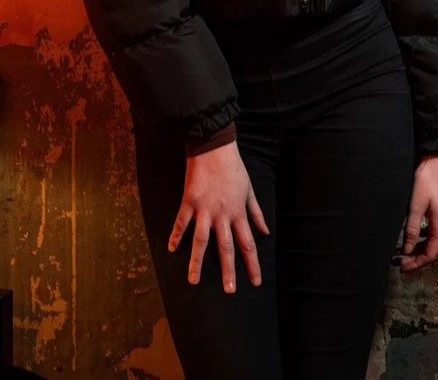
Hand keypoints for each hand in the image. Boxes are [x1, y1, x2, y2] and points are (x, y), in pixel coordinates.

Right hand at [167, 142, 269, 292]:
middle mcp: (222, 215)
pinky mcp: (189, 201)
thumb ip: (256, 213)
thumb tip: (265, 232)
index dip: (252, 264)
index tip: (256, 282)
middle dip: (228, 270)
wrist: (213, 147)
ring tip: (193, 281)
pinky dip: (176, 235)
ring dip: (197, 262)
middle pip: (226, 247)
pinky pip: (182, 222)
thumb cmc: (233, 168)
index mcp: (238, 213)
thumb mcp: (249, 190)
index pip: (248, 244)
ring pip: (201, 240)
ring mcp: (204, 209)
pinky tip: (172, 249)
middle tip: (229, 290)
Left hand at [398, 155, 437, 270]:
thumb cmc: (426, 180)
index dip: (416, 263)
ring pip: (432, 240)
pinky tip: (411, 235)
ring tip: (403, 250)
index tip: (402, 267)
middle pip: (432, 248)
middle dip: (416, 256)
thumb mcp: (416, 205)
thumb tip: (407, 249)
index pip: (430, 253)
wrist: (437, 160)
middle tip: (399, 260)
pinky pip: (433, 231)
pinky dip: (422, 237)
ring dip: (418, 247)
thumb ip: (411, 228)